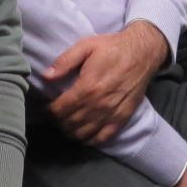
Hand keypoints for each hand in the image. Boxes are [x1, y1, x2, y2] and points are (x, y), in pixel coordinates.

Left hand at [42, 22, 168, 143]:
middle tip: (53, 117)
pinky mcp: (122, 118)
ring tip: (65, 125)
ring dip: (70, 132)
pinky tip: (83, 135)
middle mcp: (98, 104)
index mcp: (87, 87)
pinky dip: (90, 140)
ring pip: (84, 133)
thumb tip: (46, 76)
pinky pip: (103, 137)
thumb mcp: (86, 46)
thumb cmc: (112, 47)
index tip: (44, 109)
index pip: (60, 109)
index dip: (48, 112)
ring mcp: (111, 113)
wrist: (142, 53)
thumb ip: (65, 61)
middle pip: (70, 123)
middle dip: (57, 122)